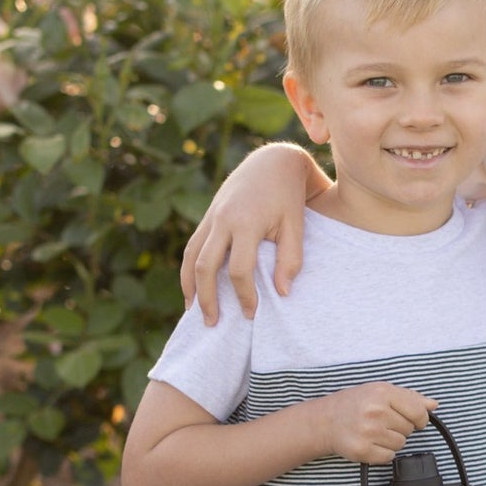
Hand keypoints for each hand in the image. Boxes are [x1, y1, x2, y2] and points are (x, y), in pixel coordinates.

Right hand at [181, 142, 316, 322]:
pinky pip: (192, 247)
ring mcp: (211, 217)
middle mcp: (222, 220)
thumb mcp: (296, 225)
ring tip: (194, 312)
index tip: (251, 313)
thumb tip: (282, 293)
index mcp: (246, 223)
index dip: (244, 295)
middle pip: (205, 267)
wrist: (272, 161)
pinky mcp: (208, 217)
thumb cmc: (289, 196)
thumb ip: (290, 259)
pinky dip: (189, 270)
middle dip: (208, 298)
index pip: (238, 270)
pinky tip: (192, 289)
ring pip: (191, 257)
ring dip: (190, 286)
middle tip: (213, 324)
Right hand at [315, 384, 433, 464]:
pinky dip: (383, 453)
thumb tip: (433, 404)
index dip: (420, 418)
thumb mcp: (380, 391)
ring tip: (375, 432)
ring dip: (392, 441)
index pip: (418, 411)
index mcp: (382, 393)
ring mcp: (368, 431)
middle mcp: (375, 411)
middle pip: (409, 429)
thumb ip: (409, 397)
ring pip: (400, 444)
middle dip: (400, 428)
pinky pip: (389, 457)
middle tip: (383, 423)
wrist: (325, 421)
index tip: (415, 420)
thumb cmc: (354, 404)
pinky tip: (371, 442)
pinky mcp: (362, 450)